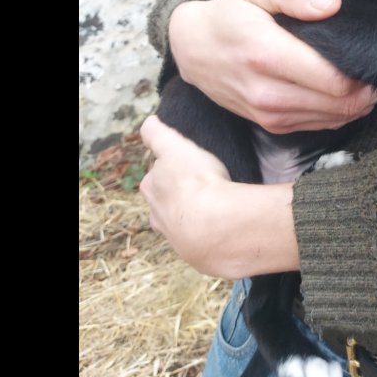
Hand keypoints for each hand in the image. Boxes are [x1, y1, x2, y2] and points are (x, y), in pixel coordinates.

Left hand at [139, 115, 299, 278]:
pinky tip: (228, 226)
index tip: (187, 165)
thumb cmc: (194, 182)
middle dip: (180, 197)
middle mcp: (159, 218)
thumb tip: (148, 121)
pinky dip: (215, 233)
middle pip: (166, 204)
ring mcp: (179, 239)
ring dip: (197, 217)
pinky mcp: (201, 255)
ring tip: (218, 207)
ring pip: (184, 225)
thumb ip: (158, 134)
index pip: (155, 177)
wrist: (215, 226)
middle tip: (203, 185)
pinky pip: (206, 241)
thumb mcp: (175, 147)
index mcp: (151, 190)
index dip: (170, 169)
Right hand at [168, 0, 376, 132]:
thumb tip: (331, 5)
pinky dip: (339, 112)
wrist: (193, 49)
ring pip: (334, 119)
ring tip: (364, 78)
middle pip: (340, 104)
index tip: (373, 54)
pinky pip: (320, 125)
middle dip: (366, 88)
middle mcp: (267, 92)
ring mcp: (269, 114)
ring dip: (357, 103)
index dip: (363, 71)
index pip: (334, 80)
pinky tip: (344, 92)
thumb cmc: (231, 14)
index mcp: (267, 54)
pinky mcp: (272, 125)